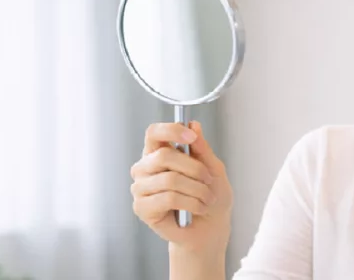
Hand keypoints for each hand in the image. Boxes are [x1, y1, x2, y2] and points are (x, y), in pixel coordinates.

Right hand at [130, 121, 232, 251]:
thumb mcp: (213, 169)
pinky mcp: (141, 208)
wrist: (210, 228)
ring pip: (170, 179)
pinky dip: (191, 203)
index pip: (154, 133)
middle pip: (163, 156)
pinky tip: (197, 208)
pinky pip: (169, 198)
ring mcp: (140, 187)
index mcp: (159, 152)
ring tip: (207, 198)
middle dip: (194, 168)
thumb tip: (193, 125)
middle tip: (209, 179)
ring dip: (197, 189)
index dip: (171, 131)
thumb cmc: (210, 196)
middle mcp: (145, 167)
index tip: (191, 136)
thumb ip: (202, 148)